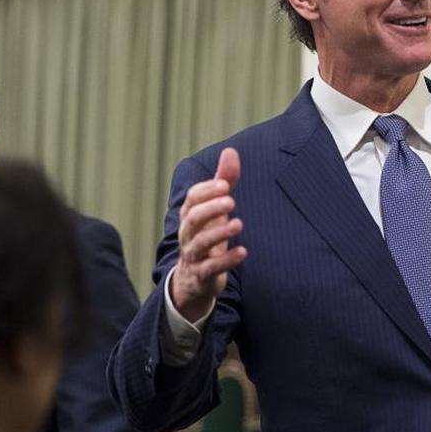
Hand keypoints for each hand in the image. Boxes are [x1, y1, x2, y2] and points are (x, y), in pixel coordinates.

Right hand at [170, 148, 246, 321]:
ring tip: (238, 224)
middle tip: (231, 200)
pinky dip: (226, 260)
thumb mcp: (215, 209)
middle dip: (210, 208)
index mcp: (190, 216)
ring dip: (219, 233)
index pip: (192, 199)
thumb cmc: (206, 235)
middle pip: (192, 219)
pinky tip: (243, 252)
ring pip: (199, 244)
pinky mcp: (202, 275)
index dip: (207, 191)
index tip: (225, 185)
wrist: (193, 280)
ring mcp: (193, 256)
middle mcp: (188, 234)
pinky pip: (211, 269)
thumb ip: (223, 181)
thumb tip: (230, 151)